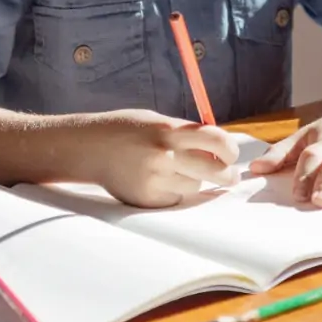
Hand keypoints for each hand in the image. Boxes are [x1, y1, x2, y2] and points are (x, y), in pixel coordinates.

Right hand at [86, 109, 239, 207]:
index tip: (231, 153)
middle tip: (229, 174)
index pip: (216, 141)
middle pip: (215, 170)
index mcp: (169, 130)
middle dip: (227, 173)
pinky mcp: (147, 199)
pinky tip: (159, 180)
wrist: (89, 147)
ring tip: (177, 170)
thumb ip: (187, 133)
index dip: (230, 149)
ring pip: (196, 186)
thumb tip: (220, 148)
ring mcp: (155, 180)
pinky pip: (175, 199)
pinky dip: (175, 191)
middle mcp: (164, 155)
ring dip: (195, 180)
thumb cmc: (128, 129)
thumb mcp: (158, 121)